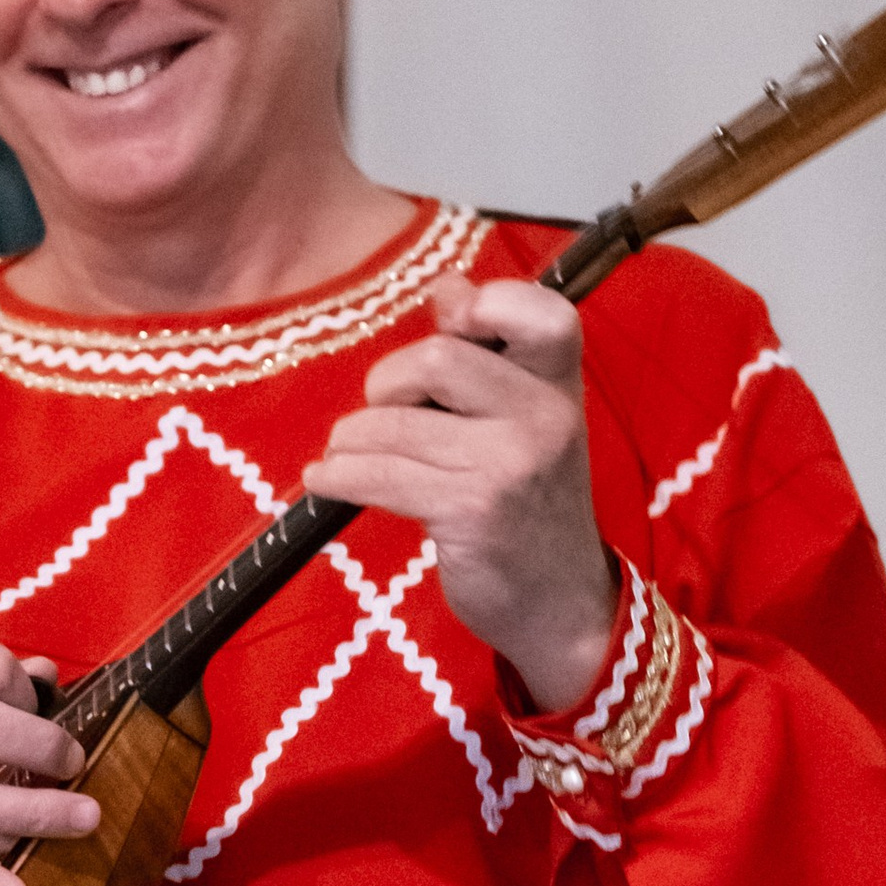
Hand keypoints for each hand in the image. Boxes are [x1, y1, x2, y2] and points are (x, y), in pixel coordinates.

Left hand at [303, 270, 617, 710]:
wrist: (560, 602)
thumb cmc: (529, 501)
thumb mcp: (524, 421)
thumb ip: (487, 354)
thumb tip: (447, 283)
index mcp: (559, 384)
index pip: (542, 314)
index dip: (489, 304)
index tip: (455, 321)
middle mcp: (543, 417)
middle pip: (435, 359)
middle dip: (387, 386)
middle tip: (385, 414)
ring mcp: (509, 465)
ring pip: (392, 423)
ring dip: (351, 440)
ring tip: (348, 454)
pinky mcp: (470, 511)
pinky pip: (378, 475)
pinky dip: (337, 476)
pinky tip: (326, 481)